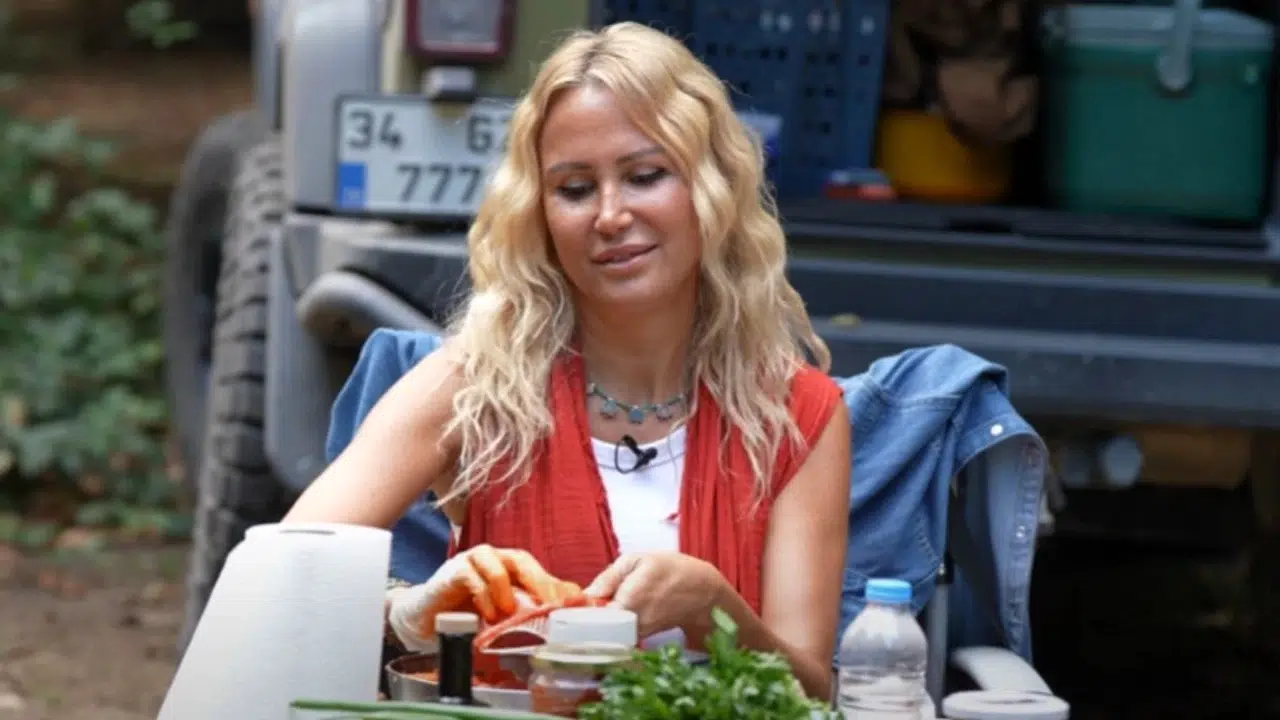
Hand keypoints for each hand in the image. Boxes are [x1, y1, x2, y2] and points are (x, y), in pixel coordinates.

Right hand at [387, 544, 579, 651]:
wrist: (425, 618)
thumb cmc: (466, 613)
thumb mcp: (503, 613)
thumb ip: (533, 606)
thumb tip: (574, 603)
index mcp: (509, 567)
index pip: (537, 569)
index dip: (555, 585)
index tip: (573, 604)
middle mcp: (494, 558)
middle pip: (521, 560)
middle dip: (539, 582)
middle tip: (550, 605)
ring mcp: (472, 562)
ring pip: (496, 564)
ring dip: (506, 590)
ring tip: (508, 613)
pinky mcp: (452, 571)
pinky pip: (471, 576)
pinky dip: (483, 596)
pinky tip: (487, 614)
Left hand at [583, 551, 726, 641]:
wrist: (703, 593)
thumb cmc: (671, 569)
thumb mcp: (639, 560)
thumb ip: (609, 576)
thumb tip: (586, 595)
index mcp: (628, 599)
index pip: (591, 615)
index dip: (577, 612)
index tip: (566, 607)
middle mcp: (632, 621)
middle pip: (595, 627)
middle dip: (585, 618)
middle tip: (579, 607)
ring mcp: (637, 633)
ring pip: (605, 632)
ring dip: (597, 622)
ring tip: (598, 607)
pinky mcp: (641, 638)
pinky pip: (617, 634)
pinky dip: (609, 626)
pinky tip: (612, 613)